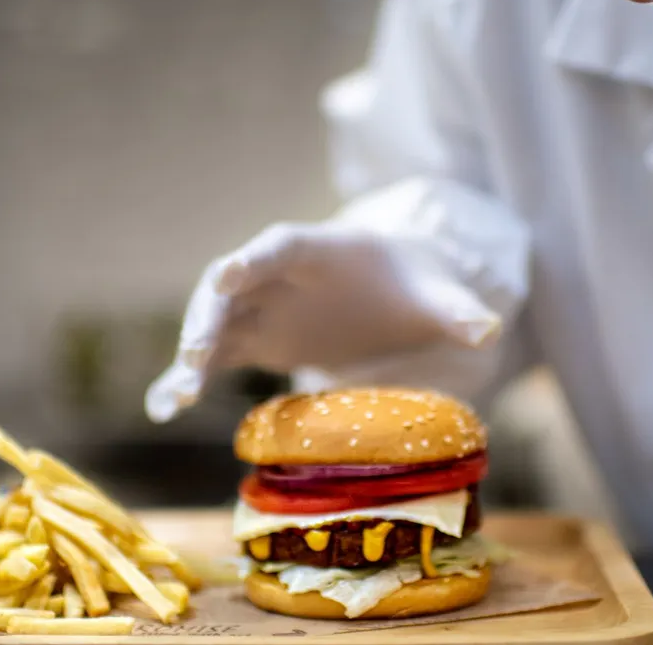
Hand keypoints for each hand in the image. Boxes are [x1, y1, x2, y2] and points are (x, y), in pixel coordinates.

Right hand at [145, 221, 500, 421]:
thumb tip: (491, 326)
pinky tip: (161, 408)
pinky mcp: (254, 338)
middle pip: (231, 284)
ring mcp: (261, 306)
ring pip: (212, 321)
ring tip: (172, 397)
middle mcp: (279, 274)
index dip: (253, 259)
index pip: (280, 246)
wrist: (390, 293)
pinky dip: (187, 377)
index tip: (227, 274)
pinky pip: (213, 355)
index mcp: (321, 250)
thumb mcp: (436, 296)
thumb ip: (458, 309)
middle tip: (194, 353)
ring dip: (190, 353)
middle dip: (209, 314)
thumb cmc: (411, 286)